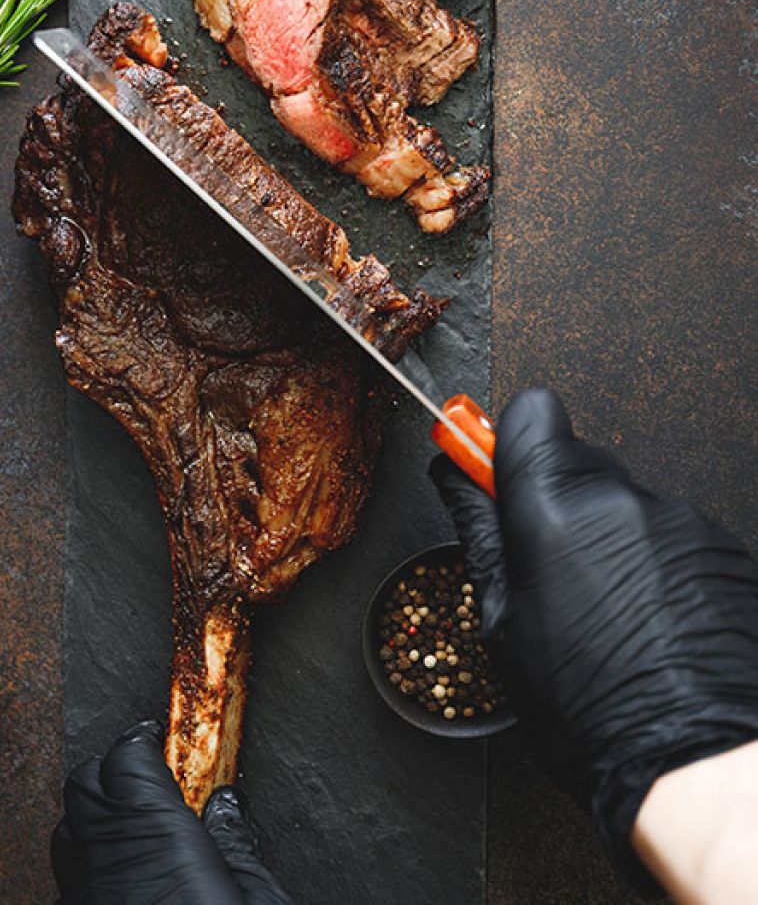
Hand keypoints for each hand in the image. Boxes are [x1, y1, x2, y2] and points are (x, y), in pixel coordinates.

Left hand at [52, 721, 294, 902]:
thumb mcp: (256, 900)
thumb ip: (235, 846)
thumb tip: (226, 807)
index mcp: (154, 835)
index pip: (125, 758)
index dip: (141, 743)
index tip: (158, 740)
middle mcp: (106, 861)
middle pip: (85, 786)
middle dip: (112, 769)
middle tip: (149, 775)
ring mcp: (84, 899)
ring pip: (67, 834)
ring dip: (93, 816)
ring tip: (134, 822)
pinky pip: (69, 883)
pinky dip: (89, 866)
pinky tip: (123, 879)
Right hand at [431, 388, 757, 896]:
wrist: (698, 761)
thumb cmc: (594, 709)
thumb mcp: (505, 623)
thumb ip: (480, 530)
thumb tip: (452, 474)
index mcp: (557, 510)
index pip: (530, 412)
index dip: (508, 441)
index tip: (494, 473)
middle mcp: (622, 499)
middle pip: (575, 461)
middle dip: (555, 501)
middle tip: (548, 571)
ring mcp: (680, 521)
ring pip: (622, 501)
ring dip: (607, 537)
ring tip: (605, 611)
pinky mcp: (722, 546)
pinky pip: (669, 533)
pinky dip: (652, 563)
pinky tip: (648, 620)